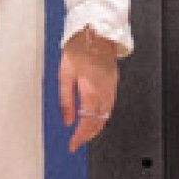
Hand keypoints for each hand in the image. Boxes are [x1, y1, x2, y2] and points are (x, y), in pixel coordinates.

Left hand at [58, 30, 121, 151]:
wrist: (95, 33)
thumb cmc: (78, 49)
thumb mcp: (64, 75)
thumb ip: (66, 100)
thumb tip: (67, 120)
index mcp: (91, 91)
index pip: (87, 122)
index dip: (80, 137)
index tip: (73, 145)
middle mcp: (104, 92)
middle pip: (99, 122)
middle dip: (88, 136)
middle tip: (77, 142)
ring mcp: (111, 88)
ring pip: (106, 116)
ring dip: (96, 127)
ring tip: (84, 134)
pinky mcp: (113, 83)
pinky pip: (109, 106)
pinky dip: (102, 117)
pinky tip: (95, 118)